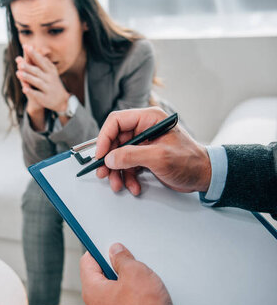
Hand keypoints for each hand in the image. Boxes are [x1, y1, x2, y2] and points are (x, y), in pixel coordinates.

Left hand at [15, 45, 69, 112]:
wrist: (61, 100)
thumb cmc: (51, 82)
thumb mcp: (49, 71)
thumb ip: (41, 61)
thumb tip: (32, 47)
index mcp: (50, 70)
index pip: (40, 61)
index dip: (33, 54)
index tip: (26, 46)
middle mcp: (50, 78)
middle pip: (37, 71)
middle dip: (28, 66)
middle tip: (19, 61)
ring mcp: (48, 88)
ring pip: (37, 82)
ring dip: (28, 77)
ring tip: (18, 73)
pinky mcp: (45, 98)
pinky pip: (37, 94)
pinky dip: (31, 92)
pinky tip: (23, 89)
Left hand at [80, 243, 173, 304]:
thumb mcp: (136, 272)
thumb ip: (122, 258)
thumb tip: (115, 252)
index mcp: (92, 291)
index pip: (87, 263)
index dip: (98, 252)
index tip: (108, 247)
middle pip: (99, 280)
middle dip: (114, 270)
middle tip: (130, 265)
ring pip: (110, 296)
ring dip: (123, 288)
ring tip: (141, 285)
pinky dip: (129, 304)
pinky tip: (144, 302)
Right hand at [95, 107, 210, 194]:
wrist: (204, 176)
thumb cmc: (190, 161)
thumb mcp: (159, 158)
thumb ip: (132, 156)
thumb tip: (110, 158)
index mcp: (149, 119)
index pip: (117, 121)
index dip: (104, 137)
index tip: (100, 154)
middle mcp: (145, 128)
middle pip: (115, 140)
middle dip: (109, 159)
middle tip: (103, 173)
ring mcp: (144, 143)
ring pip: (119, 155)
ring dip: (117, 172)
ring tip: (118, 185)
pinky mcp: (145, 156)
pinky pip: (128, 165)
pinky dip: (127, 177)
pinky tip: (133, 186)